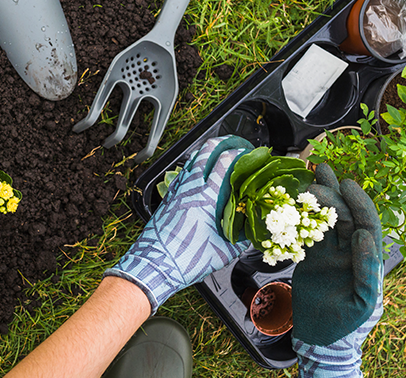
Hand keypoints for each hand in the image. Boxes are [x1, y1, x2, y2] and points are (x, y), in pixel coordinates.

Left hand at [105, 135, 253, 313]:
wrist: (154, 265)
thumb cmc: (186, 260)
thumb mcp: (223, 252)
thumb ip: (241, 240)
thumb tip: (252, 232)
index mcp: (207, 197)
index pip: (224, 163)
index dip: (239, 153)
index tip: (249, 153)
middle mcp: (190, 188)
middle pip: (205, 152)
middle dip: (221, 142)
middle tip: (233, 143)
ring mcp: (176, 191)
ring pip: (191, 161)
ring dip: (205, 153)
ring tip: (217, 152)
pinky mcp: (167, 197)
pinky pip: (181, 174)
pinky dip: (192, 167)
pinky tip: (197, 174)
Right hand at [292, 164, 382, 376]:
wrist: (320, 335)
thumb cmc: (345, 323)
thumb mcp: (362, 300)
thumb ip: (366, 269)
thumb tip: (363, 236)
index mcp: (365, 260)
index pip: (365, 225)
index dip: (358, 203)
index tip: (346, 185)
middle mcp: (349, 252)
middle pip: (344, 216)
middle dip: (333, 195)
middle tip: (318, 177)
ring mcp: (330, 253)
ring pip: (326, 220)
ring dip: (320, 199)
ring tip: (311, 176)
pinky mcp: (312, 257)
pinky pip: (307, 233)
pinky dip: (302, 217)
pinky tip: (296, 202)